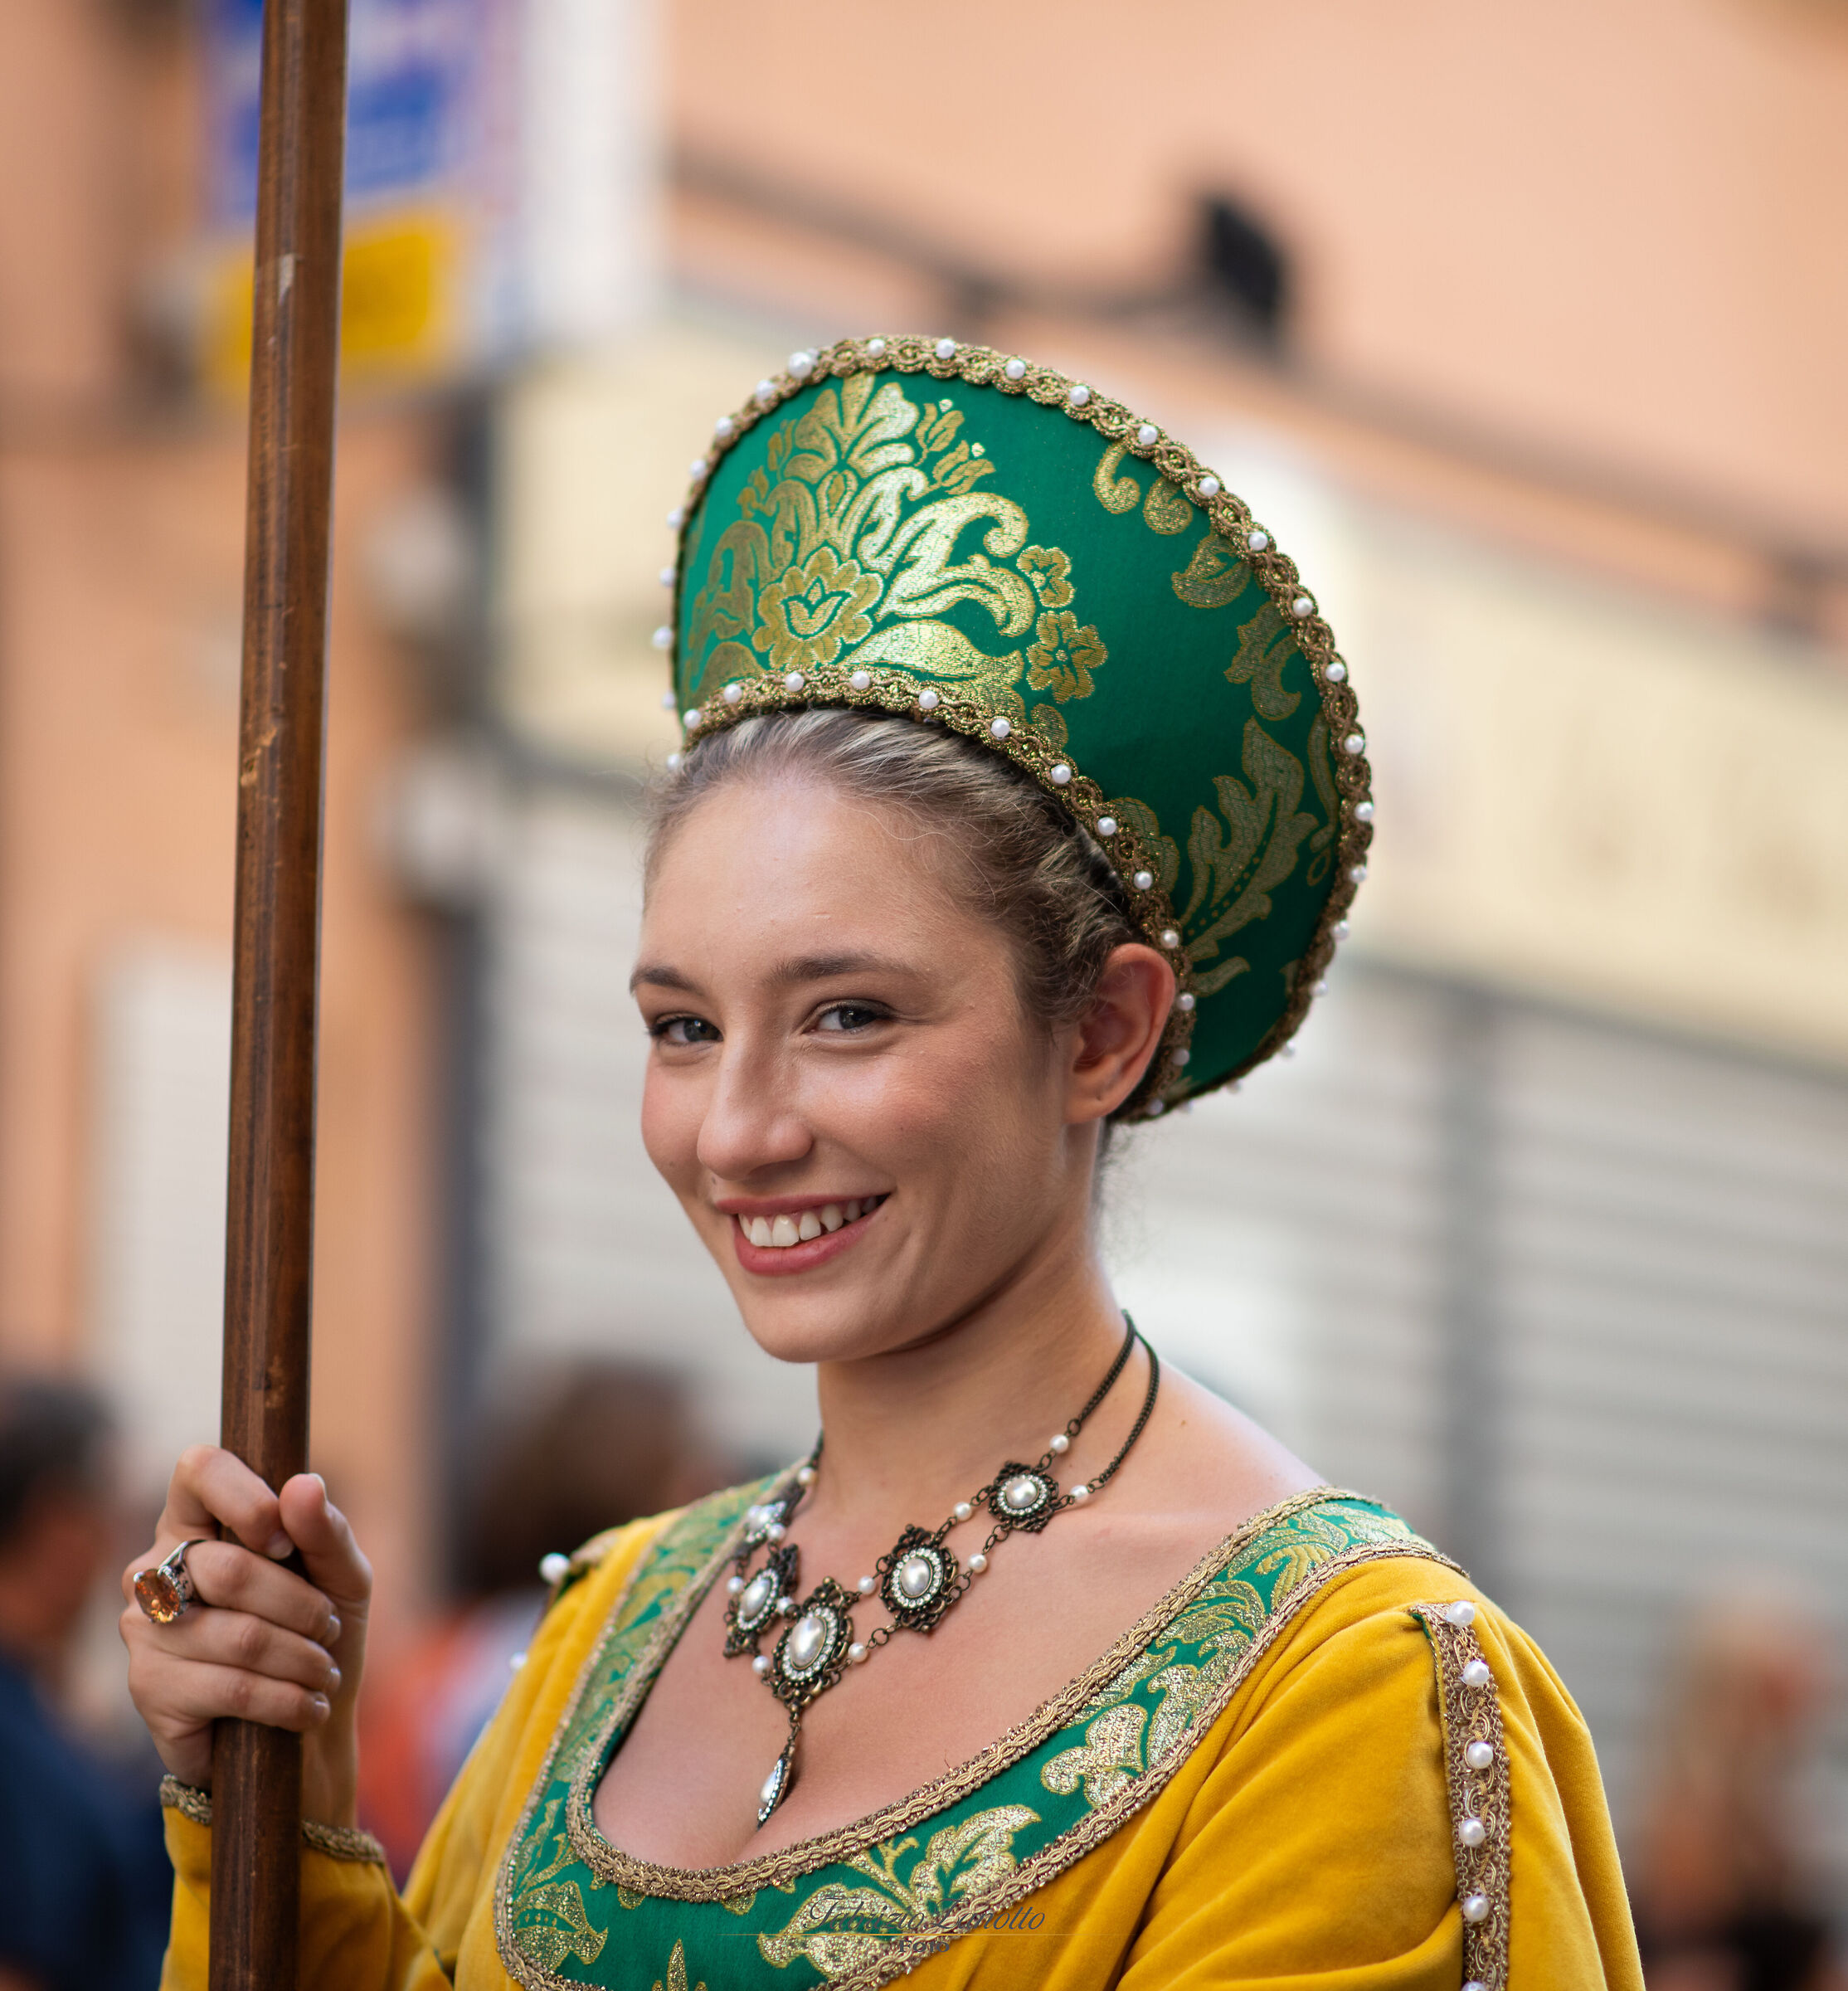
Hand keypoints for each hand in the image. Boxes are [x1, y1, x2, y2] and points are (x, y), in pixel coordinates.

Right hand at [121, 1446, 371, 1827]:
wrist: (302, 1722)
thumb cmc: (319, 1628)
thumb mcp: (342, 1575)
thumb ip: (326, 1530)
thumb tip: (303, 1485)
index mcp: (198, 1519)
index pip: (199, 1470)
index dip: (246, 1498)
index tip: (287, 1541)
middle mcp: (156, 1568)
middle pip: (228, 1569)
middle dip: (300, 1604)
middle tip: (328, 1627)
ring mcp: (144, 1629)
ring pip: (237, 1636)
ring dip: (302, 1658)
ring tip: (324, 1672)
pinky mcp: (148, 1689)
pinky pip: (230, 1688)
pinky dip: (286, 1699)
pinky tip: (306, 1708)